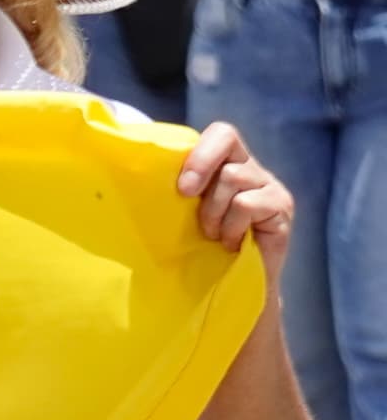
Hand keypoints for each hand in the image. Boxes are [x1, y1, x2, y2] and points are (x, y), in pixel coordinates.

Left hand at [179, 120, 292, 273]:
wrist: (230, 286)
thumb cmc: (199, 248)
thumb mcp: (180, 213)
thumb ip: (173, 189)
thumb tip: (137, 168)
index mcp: (225, 164)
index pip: (220, 133)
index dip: (199, 151)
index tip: (181, 187)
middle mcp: (250, 168)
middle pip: (227, 138)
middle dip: (200, 167)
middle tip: (185, 197)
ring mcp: (269, 186)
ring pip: (233, 176)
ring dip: (213, 210)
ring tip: (212, 234)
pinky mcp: (282, 207)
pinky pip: (247, 204)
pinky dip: (231, 226)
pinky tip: (231, 243)